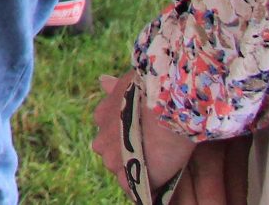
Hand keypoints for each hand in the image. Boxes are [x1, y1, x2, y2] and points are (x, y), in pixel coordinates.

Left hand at [92, 74, 239, 202]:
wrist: (166, 106)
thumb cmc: (153, 91)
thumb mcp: (129, 83)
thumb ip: (116, 87)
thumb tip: (103, 81)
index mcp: (101, 116)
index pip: (109, 135)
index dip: (125, 138)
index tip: (141, 137)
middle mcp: (101, 140)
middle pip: (113, 154)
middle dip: (127, 154)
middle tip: (152, 151)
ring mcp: (113, 161)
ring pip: (122, 171)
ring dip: (136, 170)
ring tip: (158, 165)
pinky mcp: (127, 177)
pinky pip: (133, 188)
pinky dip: (144, 187)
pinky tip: (156, 182)